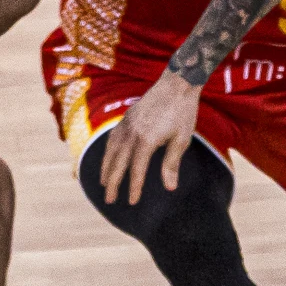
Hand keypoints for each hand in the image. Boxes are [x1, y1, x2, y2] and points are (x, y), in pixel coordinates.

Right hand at [97, 72, 201, 203]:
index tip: (131, 202)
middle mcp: (132, 133)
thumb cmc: (183, 112)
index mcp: (146, 140)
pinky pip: (112, 138)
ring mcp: (126, 124)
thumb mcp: (181, 140)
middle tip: (109, 200)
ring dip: (106, 168)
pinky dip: (108, 151)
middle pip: (118, 163)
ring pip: (111, 151)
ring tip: (103, 183)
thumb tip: (170, 188)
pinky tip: (108, 158)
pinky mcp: (126, 117)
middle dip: (113, 183)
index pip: (136, 170)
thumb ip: (172, 164)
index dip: (133, 187)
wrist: (177, 83)